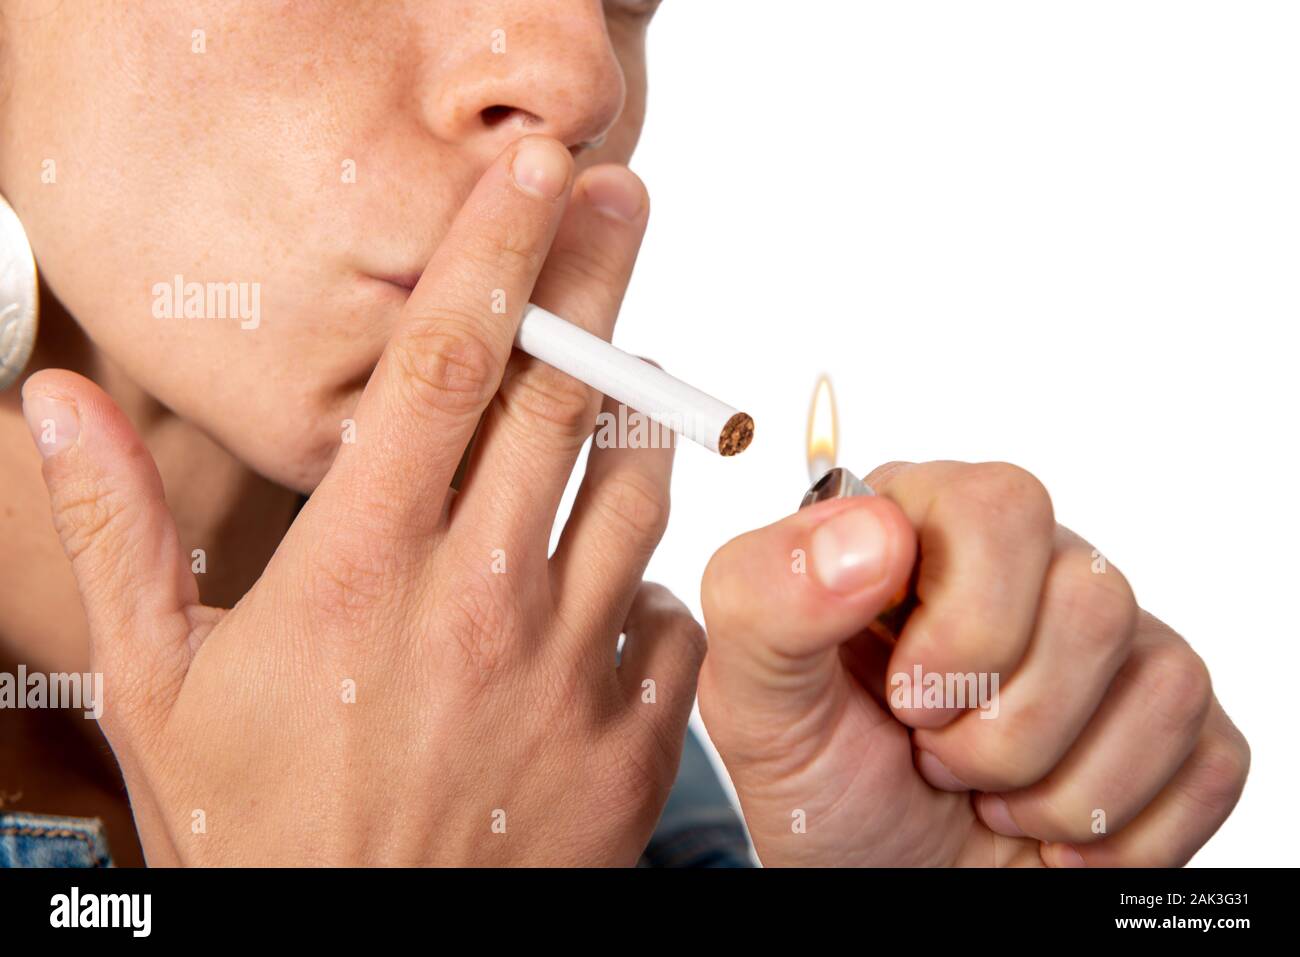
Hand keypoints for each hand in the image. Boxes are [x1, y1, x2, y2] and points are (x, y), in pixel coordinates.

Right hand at [22, 136, 703, 864]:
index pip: (442, 367)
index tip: (530, 173)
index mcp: (363, 569)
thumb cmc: (256, 837)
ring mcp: (571, 672)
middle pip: (564, 399)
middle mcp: (482, 602)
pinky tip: (602, 596)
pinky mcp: (632, 742)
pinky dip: (647, 585)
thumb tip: (57, 407)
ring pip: (638, 496)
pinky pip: (672, 618)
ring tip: (610, 407)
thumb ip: (120, 531)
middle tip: (622, 204)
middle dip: (599, 282)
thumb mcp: (157, 685)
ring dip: (630, 432)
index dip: (492, 252)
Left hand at [699, 461, 1247, 865]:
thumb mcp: (756, 700)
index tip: (906, 702)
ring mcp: (1109, 639)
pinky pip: (1207, 755)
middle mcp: (1027, 564)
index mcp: (925, 527)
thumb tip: (871, 529)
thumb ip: (768, 598)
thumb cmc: (820, 781)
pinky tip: (1046, 831)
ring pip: (1161, 678)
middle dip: (1004, 725)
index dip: (964, 626)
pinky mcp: (1168, 715)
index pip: (999, 506)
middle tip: (934, 758)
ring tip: (983, 794)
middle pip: (1094, 599)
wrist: (878, 879)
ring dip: (1053, 786)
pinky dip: (1119, 830)